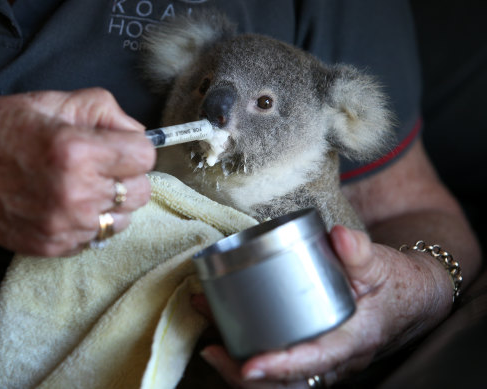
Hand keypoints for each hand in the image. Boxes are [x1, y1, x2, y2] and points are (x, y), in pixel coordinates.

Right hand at [0, 88, 154, 255]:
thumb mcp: (52, 102)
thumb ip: (105, 111)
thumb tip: (139, 133)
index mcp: (76, 151)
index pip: (145, 157)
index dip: (135, 146)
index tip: (120, 145)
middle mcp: (75, 194)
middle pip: (141, 192)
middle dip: (129, 175)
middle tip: (103, 165)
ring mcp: (65, 226)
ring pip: (123, 219)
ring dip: (112, 202)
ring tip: (83, 186)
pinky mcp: (54, 247)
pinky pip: (97, 237)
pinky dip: (90, 221)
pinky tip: (67, 204)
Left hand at [195, 225, 453, 387]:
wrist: (408, 300)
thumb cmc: (393, 283)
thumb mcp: (380, 265)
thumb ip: (360, 251)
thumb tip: (340, 235)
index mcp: (352, 340)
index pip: (314, 361)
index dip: (280, 366)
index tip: (248, 365)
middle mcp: (337, 360)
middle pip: (289, 382)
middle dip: (247, 376)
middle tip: (213, 351)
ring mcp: (325, 362)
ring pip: (282, 381)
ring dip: (243, 368)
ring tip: (210, 345)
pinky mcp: (315, 355)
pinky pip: (284, 369)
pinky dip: (253, 360)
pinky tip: (227, 340)